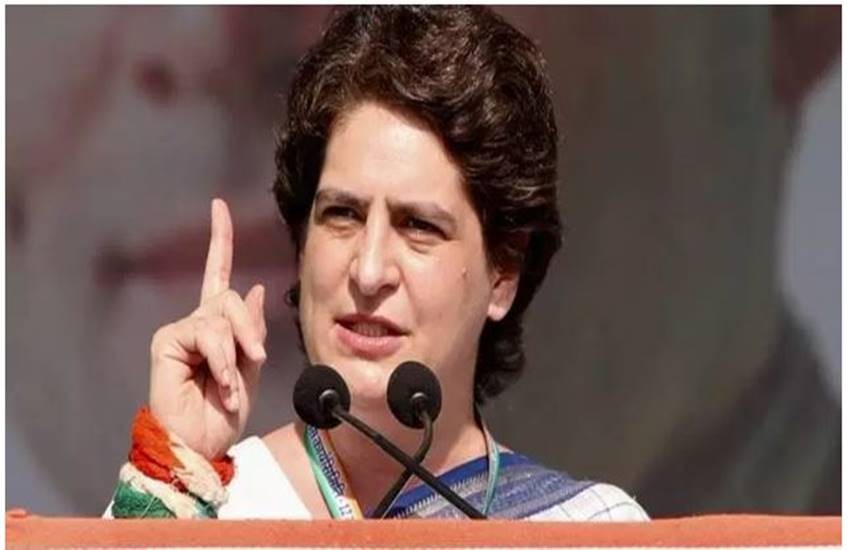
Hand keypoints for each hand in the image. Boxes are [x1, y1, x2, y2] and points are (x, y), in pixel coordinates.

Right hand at [149, 198, 267, 459]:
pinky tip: (219, 383)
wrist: (200, 445)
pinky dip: (221, 360)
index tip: (218, 206)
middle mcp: (196, 324)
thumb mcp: (250, 370)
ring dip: (235, 353)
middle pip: (229, 296)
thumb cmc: (223, 414)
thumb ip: (251, 331)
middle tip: (256, 361)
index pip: (218, 275)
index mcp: (218, 328)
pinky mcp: (167, 341)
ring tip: (231, 384)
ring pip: (220, 315)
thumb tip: (255, 287)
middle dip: (250, 329)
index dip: (219, 240)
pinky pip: (206, 333)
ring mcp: (180, 332)